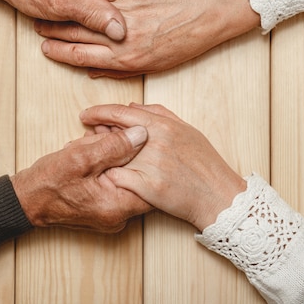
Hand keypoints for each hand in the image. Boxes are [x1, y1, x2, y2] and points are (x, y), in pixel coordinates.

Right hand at [10, 125, 151, 232]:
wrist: (26, 200)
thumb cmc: (47, 182)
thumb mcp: (80, 157)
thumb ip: (113, 146)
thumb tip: (141, 134)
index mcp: (118, 206)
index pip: (150, 181)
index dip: (145, 153)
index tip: (134, 136)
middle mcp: (120, 216)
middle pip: (140, 178)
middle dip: (126, 152)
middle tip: (106, 136)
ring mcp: (113, 214)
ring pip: (127, 178)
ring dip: (115, 157)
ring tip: (94, 144)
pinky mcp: (106, 208)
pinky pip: (117, 184)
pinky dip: (108, 166)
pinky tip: (93, 153)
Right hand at [37, 0, 259, 77]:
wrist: (203, 15)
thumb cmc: (182, 42)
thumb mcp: (152, 65)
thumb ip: (120, 69)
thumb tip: (94, 72)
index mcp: (125, 59)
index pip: (82, 57)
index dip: (60, 54)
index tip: (47, 50)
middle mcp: (121, 37)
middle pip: (77, 36)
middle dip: (54, 33)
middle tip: (40, 29)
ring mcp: (125, 11)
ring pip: (85, 12)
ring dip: (64, 11)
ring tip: (51, 9)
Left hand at [79, 103, 245, 230]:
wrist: (219, 195)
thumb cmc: (204, 162)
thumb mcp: (185, 129)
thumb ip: (158, 114)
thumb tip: (133, 107)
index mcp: (162, 124)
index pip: (120, 112)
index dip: (98, 112)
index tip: (85, 115)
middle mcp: (154, 141)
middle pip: (111, 133)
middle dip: (93, 134)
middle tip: (84, 136)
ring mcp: (150, 164)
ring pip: (111, 156)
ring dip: (97, 156)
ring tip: (90, 157)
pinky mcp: (148, 187)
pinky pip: (118, 179)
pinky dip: (107, 176)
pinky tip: (102, 177)